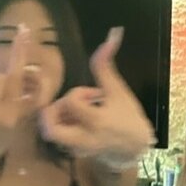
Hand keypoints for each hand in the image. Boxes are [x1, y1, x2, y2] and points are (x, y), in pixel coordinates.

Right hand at [0, 27, 37, 171]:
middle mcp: (5, 116)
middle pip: (14, 78)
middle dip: (18, 52)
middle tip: (24, 29)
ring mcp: (17, 120)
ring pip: (26, 86)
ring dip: (22, 73)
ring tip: (25, 44)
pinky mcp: (23, 122)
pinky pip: (34, 99)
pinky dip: (34, 86)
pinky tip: (36, 70)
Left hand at [38, 27, 155, 159]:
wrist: (136, 149)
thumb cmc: (128, 117)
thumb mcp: (119, 90)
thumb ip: (107, 65)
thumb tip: (113, 32)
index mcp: (96, 121)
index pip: (72, 102)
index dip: (77, 93)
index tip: (92, 94)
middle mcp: (84, 138)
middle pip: (49, 128)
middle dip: (52, 112)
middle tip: (65, 105)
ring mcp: (77, 148)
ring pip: (51, 134)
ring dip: (58, 118)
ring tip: (73, 112)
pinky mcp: (74, 153)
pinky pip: (58, 139)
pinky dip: (63, 126)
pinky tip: (76, 121)